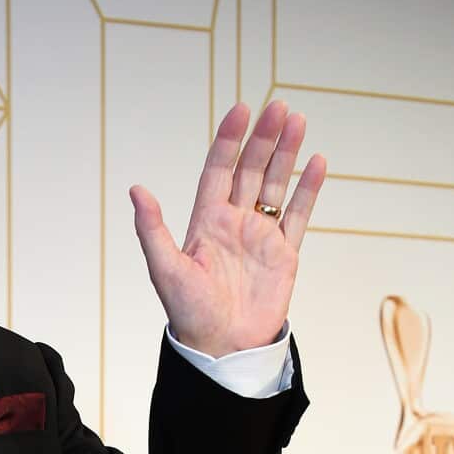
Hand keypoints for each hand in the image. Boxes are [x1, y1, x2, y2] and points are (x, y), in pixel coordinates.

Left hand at [130, 100, 326, 357]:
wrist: (222, 347)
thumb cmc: (188, 312)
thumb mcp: (164, 268)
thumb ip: (152, 228)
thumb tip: (136, 190)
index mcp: (204, 221)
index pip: (218, 170)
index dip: (228, 140)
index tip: (240, 110)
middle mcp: (233, 222)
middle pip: (250, 170)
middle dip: (264, 138)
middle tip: (279, 106)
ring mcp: (260, 236)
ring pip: (276, 185)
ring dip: (287, 154)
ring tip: (298, 120)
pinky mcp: (285, 253)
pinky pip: (299, 215)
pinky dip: (310, 189)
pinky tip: (318, 162)